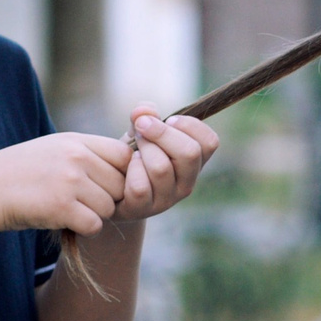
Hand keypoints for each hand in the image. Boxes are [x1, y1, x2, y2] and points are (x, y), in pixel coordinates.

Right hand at [0, 133, 127, 235]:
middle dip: (108, 197)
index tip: (106, 183)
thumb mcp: (56, 148)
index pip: (125, 155)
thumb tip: (131, 161)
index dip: (123, 173)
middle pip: (121, 185)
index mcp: (77, 142)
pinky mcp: (61, 207)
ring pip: (109, 207)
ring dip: (94, 214)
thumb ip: (89, 152)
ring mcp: (70, 182)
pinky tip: (67, 221)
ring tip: (70, 208)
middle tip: (84, 201)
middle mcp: (77, 158)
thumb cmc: (24, 172)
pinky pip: (95, 224)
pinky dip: (84, 228)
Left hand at [112, 105, 219, 221]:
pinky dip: (129, 171)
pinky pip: (140, 186)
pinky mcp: (144, 209)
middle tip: (142, 126)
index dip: (190, 125)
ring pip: (162, 168)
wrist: (110, 190)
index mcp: (194, 163)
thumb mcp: (140, 133)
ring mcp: (167, 198)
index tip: (169, 119)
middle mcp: (187, 182)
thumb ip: (143, 117)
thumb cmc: (132, 158)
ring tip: (133, 149)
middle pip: (189, 152)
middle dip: (161, 132)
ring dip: (143, 150)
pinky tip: (125, 169)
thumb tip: (144, 111)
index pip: (209, 142)